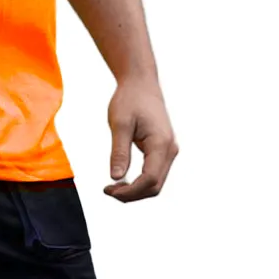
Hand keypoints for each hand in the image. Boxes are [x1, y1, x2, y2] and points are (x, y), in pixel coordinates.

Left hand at [104, 78, 177, 201]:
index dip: (130, 191)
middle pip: (155, 186)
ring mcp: (169, 151)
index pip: (150, 180)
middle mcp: (170, 150)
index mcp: (161, 144)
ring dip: (136, 190)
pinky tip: (123, 179)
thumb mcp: (119, 124)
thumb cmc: (129, 100)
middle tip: (108, 191)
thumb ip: (119, 151)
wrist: (141, 84)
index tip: (108, 190)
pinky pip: (154, 173)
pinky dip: (140, 181)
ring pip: (156, 182)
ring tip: (113, 187)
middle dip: (132, 194)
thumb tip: (116, 177)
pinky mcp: (163, 150)